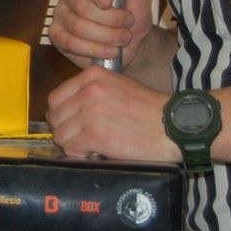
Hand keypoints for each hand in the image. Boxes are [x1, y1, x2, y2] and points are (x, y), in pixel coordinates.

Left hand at [46, 68, 177, 161]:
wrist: (174, 126)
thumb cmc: (151, 109)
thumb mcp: (119, 86)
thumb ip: (93, 92)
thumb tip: (70, 111)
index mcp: (92, 76)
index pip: (56, 98)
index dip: (62, 115)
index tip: (72, 125)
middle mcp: (88, 90)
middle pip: (56, 116)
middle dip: (66, 130)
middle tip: (82, 140)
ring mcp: (90, 112)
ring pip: (61, 134)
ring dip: (73, 144)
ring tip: (91, 147)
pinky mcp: (95, 134)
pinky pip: (71, 148)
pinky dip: (80, 154)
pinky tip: (95, 153)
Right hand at [48, 0, 152, 69]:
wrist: (131, 40)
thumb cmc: (132, 10)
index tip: (109, 3)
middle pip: (82, 6)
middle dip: (111, 19)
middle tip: (128, 24)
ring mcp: (60, 14)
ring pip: (78, 27)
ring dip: (107, 36)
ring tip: (122, 38)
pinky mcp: (57, 35)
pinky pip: (70, 44)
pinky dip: (94, 50)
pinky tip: (110, 51)